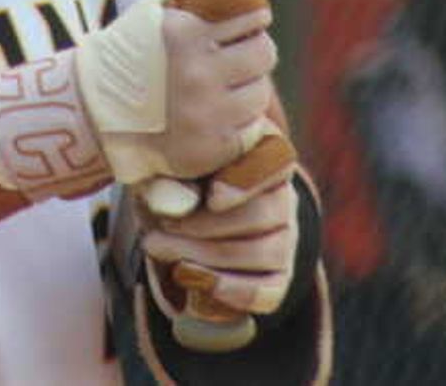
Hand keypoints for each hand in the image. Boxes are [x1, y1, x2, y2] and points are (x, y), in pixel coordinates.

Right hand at [81, 0, 289, 187]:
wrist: (95, 113)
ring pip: (261, 92)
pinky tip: (212, 116)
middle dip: (252, 51)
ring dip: (245, 87)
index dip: (250, 16)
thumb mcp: (161, 9)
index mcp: (183, 33)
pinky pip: (251, 129)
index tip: (241, 22)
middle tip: (230, 57)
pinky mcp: (211, 149)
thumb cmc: (135, 52)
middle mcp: (196, 74)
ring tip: (216, 88)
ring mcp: (204, 115)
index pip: (252, 14)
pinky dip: (238, 122)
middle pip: (264, 52)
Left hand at [139, 169, 298, 316]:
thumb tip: (173, 199)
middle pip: (267, 213)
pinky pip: (268, 291)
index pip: (275, 162)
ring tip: (160, 248)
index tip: (211, 197)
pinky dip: (231, 290)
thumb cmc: (170, 184)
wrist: (170, 223)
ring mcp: (284, 238)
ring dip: (209, 255)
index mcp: (263, 154)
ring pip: (268, 252)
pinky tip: (190, 278)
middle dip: (210, 225)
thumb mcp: (166, 170)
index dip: (246, 181)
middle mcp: (283, 196)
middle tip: (163, 226)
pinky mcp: (277, 276)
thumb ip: (171, 178)